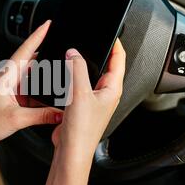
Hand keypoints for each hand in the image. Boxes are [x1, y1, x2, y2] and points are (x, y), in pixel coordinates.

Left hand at [0, 21, 62, 145]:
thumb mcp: (16, 119)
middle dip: (47, 53)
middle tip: (62, 50)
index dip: (38, 35)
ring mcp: (8, 86)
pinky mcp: (10, 96)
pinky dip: (39, 91)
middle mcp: (7, 77)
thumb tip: (60, 114)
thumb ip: (41, 116)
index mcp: (7, 75)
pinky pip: (28, 89)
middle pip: (31, 60)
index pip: (26, 50)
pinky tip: (48, 97)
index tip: (48, 23)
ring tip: (59, 74)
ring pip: (30, 75)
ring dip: (43, 75)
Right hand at [32, 40, 125, 184]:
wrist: (71, 151)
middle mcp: (105, 94)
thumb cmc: (82, 130)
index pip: (119, 61)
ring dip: (84, 66)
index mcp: (112, 89)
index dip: (116, 45)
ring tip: (75, 55)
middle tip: (92, 41)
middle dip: (99, 53)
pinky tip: (65, 75)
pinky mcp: (81, 105)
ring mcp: (93, 100)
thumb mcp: (80, 93)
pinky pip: (79, 86)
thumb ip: (77, 69)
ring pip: (91, 76)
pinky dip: (73, 77)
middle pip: (106, 67)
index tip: (111, 33)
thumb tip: (73, 53)